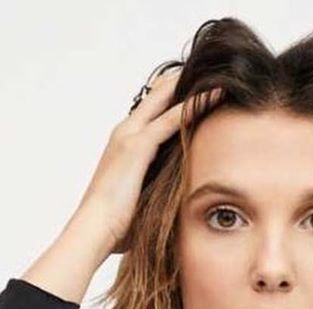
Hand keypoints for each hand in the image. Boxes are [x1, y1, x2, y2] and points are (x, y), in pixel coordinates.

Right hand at [73, 68, 224, 254]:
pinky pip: (170, 119)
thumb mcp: (140, 203)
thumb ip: (156, 194)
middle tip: (212, 72)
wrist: (93, 231)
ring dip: (191, 87)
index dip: (172, 97)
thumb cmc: (114, 227)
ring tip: (219, 76)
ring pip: (165, 99)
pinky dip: (193, 105)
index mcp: (125, 144)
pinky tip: (215, 95)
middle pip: (157, 95)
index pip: (151, 111)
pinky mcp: (138, 146)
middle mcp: (125, 132)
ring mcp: (130, 136)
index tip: (197, 89)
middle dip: (183, 83)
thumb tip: (176, 209)